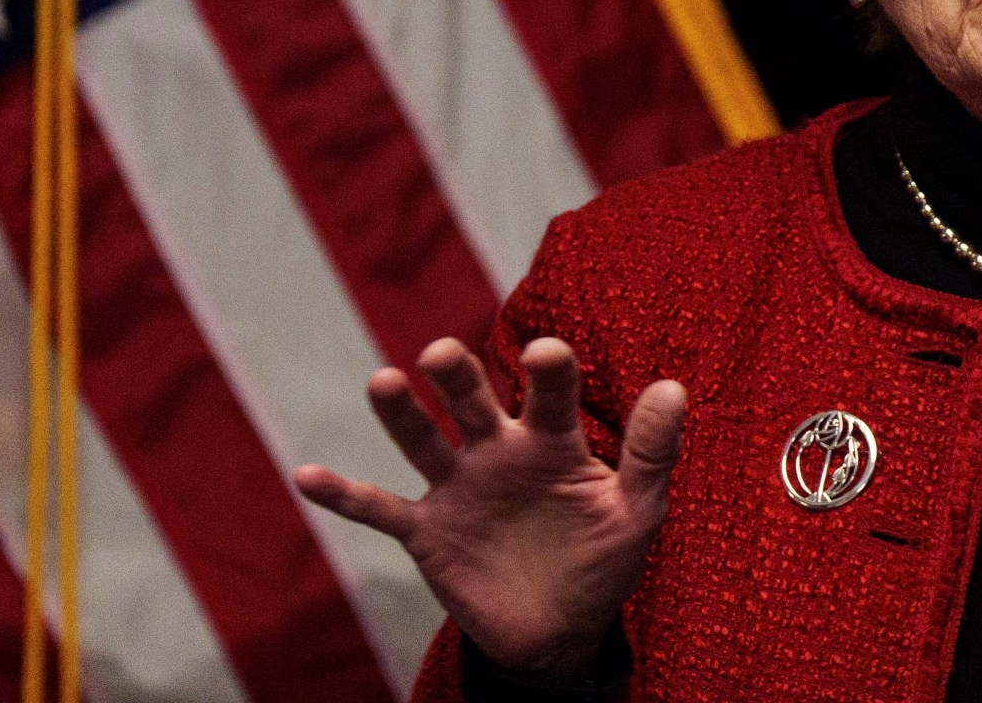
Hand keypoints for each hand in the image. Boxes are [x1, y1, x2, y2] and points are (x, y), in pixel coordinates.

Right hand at [294, 336, 686, 682]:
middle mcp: (498, 452)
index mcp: (552, 441)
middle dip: (459, 377)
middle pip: (473, 402)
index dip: (549, 371)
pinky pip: (379, 510)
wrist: (561, 630)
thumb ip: (651, 452)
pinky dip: (344, 494)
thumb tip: (675, 387)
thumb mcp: (636, 510)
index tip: (547, 352)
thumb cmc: (602, 559)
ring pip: (423, 442)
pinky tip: (306, 474)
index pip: (549, 394)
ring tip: (384, 383)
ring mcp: (458, 489)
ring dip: (402, 415)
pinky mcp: (427, 532)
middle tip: (444, 354)